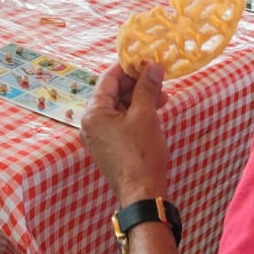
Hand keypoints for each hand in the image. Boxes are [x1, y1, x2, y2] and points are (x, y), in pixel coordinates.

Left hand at [81, 63, 170, 205]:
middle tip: (158, 78)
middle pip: (112, 93)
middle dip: (136, 84)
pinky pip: (120, 122)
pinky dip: (135, 114)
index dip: (127, 67)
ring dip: (139, 99)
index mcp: (93, 113)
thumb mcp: (145, 115)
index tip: (146, 60)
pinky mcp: (109, 146)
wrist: (142, 194)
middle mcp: (90, 123)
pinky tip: (154, 111)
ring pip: (118, 108)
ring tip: (162, 97)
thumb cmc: (142, 153)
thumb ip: (146, 88)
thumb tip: (153, 66)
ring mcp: (98, 136)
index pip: (107, 79)